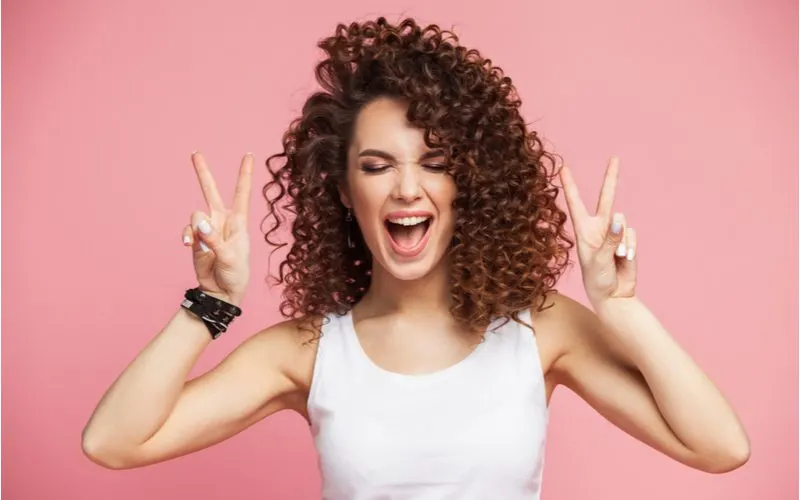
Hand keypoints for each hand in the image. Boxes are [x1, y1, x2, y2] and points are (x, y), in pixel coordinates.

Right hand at [181, 152, 253, 305]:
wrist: (221, 291)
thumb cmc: (235, 274)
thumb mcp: (230, 257)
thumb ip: (213, 239)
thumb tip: (199, 223)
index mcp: (238, 221)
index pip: (242, 193)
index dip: (245, 173)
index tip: (249, 154)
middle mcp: (222, 220)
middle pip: (211, 191)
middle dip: (202, 172)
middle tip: (195, 153)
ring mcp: (207, 229)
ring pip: (195, 215)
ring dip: (196, 228)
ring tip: (198, 244)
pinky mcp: (195, 239)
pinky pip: (187, 231)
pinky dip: (187, 236)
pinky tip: (190, 246)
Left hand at [559, 156, 636, 305]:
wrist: (614, 296)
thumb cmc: (597, 280)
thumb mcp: (598, 261)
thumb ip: (609, 240)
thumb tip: (620, 218)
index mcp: (583, 231)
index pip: (575, 203)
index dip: (570, 186)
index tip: (563, 168)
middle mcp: (599, 228)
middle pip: (606, 198)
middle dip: (611, 178)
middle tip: (614, 158)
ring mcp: (614, 233)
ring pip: (623, 222)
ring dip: (621, 241)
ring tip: (616, 258)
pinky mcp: (627, 240)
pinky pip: (632, 235)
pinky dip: (630, 247)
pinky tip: (624, 259)